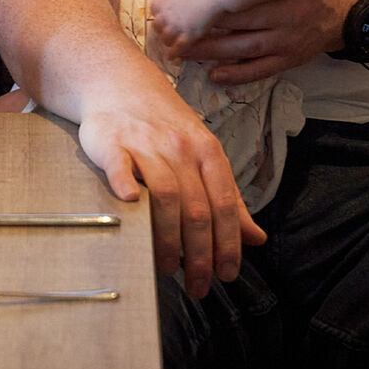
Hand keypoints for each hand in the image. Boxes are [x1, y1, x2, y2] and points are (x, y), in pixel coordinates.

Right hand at [77, 92, 265, 295]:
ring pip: (164, 195)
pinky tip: (129, 205)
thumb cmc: (164, 126)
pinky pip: (120, 164)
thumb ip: (229, 199)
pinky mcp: (112, 141)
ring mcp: (146, 144)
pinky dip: (124, 183)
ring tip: (167, 268)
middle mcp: (180, 148)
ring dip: (167, 238)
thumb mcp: (203, 156)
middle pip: (196, 209)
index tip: (226, 275)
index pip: (224, 205)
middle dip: (200, 255)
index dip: (228, 244)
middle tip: (197, 285)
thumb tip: (256, 238)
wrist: (121, 83)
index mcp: (207, 152)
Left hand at [148, 0, 233, 57]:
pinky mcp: (187, 36)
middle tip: (167, 35)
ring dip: (169, 43)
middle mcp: (164, 15)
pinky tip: (174, 57)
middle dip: (162, 31)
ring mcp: (175, 27)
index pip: (153, 14)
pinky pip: (176, 49)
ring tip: (171, 47)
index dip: (160, 18)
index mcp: (160, 1)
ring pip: (166, 40)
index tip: (163, 21)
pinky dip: (174, 54)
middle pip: (157, 28)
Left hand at [189, 0, 355, 85]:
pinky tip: (214, 75)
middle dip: (202, 28)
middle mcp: (284, 18)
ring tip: (183, 53)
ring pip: (243, 49)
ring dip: (211, 53)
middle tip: (171, 30)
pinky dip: (237, 75)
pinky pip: (261, 70)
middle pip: (236, 25)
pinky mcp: (290, 59)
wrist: (347, 8)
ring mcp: (287, 41)